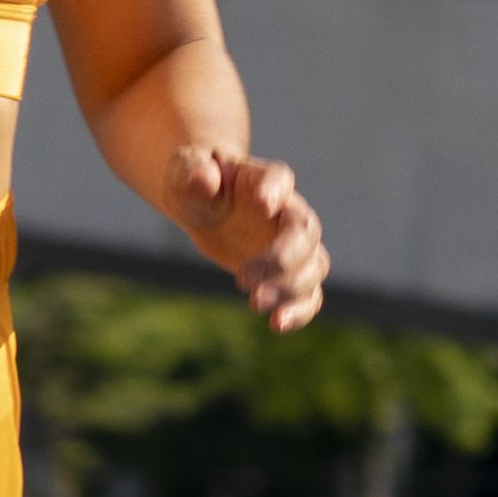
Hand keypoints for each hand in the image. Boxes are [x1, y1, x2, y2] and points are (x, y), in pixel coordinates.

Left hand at [172, 143, 326, 331]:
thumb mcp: (184, 172)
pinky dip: (300, 312)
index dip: (274, 191)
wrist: (205, 206)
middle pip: (303, 233)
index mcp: (265, 179)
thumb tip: (204, 180)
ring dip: (290, 290)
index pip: (279, 179)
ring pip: (313, 267)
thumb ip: (193, 172)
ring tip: (255, 304)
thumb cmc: (196, 183)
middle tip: (241, 280)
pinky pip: (309, 295)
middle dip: (280, 260)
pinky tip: (276, 324)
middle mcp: (290, 211)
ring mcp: (295, 245)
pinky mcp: (289, 274)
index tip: (262, 205)